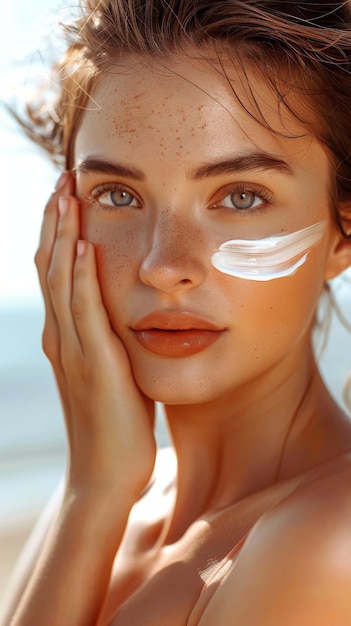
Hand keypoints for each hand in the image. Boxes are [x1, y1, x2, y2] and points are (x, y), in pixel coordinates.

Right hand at [35, 172, 156, 500]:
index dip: (60, 231)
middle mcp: (62, 336)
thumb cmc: (115, 424)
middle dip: (57, 220)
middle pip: (51, 265)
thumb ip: (110, 341)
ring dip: (63, 235)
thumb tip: (126, 315)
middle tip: (64, 178)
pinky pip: (83, 312)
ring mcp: (73, 349)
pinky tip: (82, 248)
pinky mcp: (93, 363)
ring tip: (68, 194)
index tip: (71, 195)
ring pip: (60, 280)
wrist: (105, 473)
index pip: (57, 272)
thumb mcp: (112, 372)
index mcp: (67, 336)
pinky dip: (80, 278)